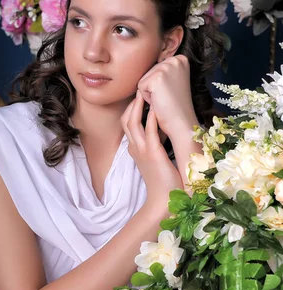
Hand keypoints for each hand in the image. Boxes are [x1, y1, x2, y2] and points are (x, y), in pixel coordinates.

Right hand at [121, 91, 182, 211]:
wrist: (164, 200)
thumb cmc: (164, 182)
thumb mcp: (157, 159)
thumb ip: (157, 145)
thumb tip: (165, 131)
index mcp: (135, 150)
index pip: (128, 125)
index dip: (132, 109)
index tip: (142, 97)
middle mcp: (135, 148)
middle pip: (125, 120)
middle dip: (131, 103)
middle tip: (140, 89)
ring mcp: (141, 150)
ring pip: (131, 122)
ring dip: (137, 106)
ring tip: (144, 92)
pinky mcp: (152, 153)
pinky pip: (149, 130)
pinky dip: (150, 117)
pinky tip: (155, 107)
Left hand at [137, 55, 198, 141]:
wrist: (181, 123)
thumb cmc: (175, 106)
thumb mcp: (172, 82)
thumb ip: (162, 71)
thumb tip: (143, 64)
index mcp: (180, 59)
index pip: (156, 68)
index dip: (159, 84)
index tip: (171, 92)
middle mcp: (175, 60)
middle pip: (148, 72)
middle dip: (153, 88)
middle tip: (167, 98)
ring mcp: (166, 68)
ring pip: (143, 79)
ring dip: (149, 93)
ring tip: (163, 100)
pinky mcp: (157, 78)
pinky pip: (140, 87)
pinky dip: (147, 98)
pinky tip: (160, 102)